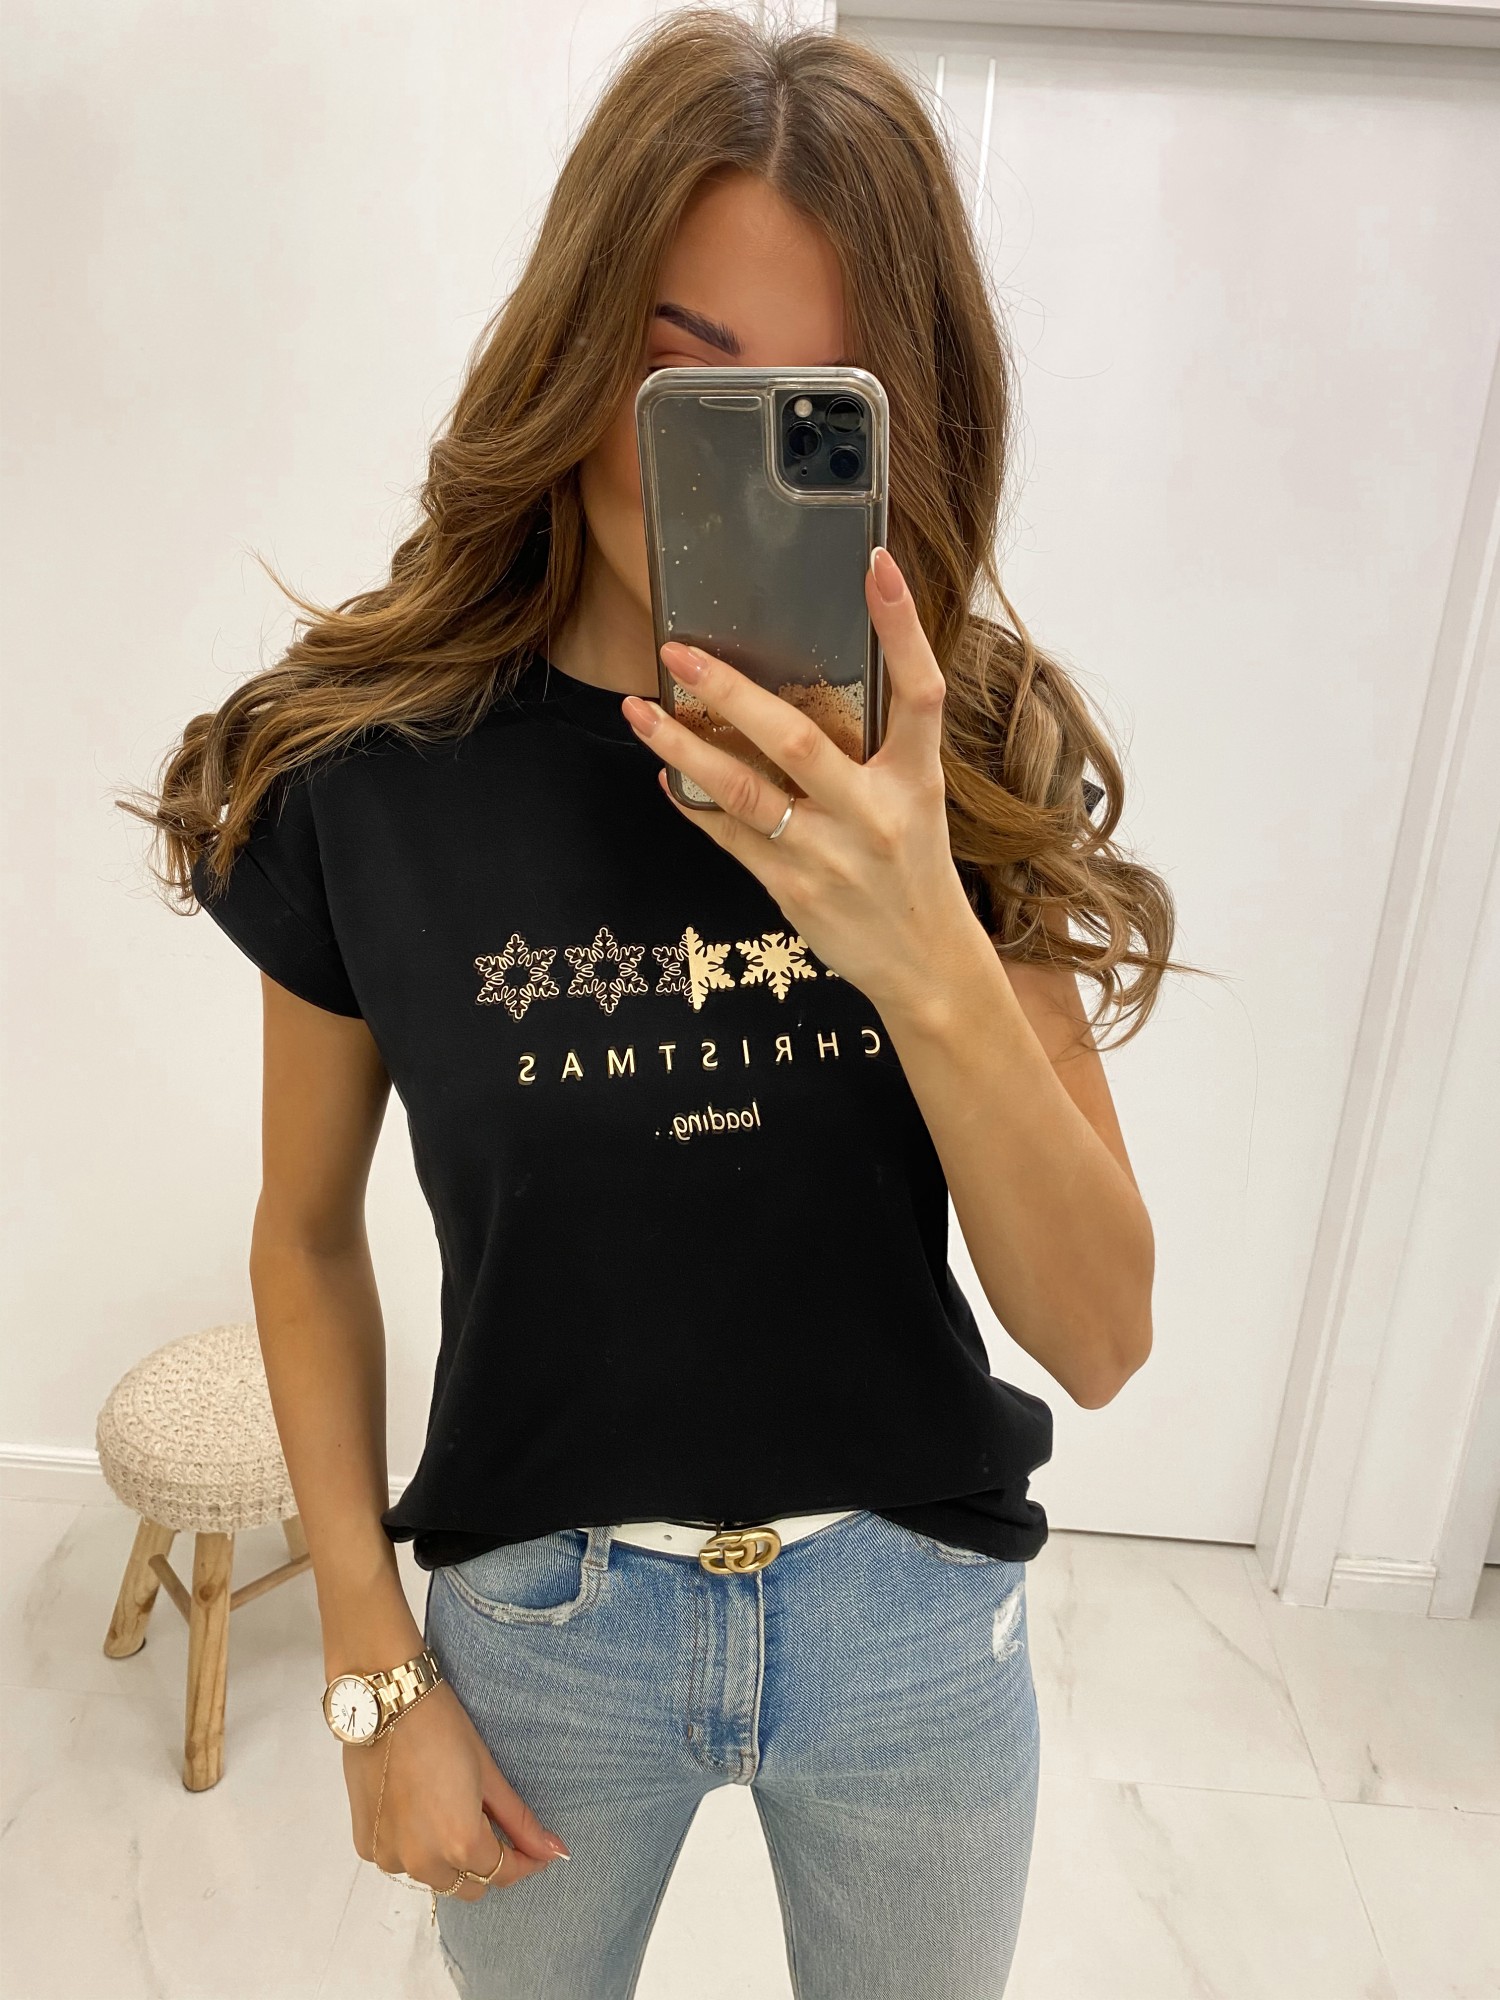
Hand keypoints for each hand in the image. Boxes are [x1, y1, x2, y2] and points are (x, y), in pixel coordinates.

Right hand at [345, 1680, 568, 1903]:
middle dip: (484, 1864)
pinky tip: (416, 1811)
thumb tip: (555, 1851)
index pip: (502, 1873)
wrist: (382, 1705)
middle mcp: (423, 1863)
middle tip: (488, 1824)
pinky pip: (400, 1861)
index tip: (536, 1852)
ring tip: (446, 1810)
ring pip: (432, 1877)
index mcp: (460, 1844)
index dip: (525, 1863)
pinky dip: (413, 1847)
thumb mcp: (487, 1773)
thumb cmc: (441, 1729)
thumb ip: (520, 1821)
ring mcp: (390, 1858)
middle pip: (467, 1885)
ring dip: (445, 1859)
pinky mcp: (365, 1846)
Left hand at [621, 547, 982, 1017]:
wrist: (925, 965)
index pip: (920, 691)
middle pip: (798, 739)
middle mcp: (874, 813)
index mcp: (917, 779)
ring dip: (683, 748)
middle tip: (679, 651)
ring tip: (640, 711)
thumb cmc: (914, 869)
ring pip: (743, 791)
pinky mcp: (792, 890)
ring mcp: (829, 854)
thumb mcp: (917, 800)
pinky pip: (729, 836)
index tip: (876, 563)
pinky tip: (668, 774)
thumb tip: (806, 685)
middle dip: (731, 691)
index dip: (902, 627)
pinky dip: (693, 801)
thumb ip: (876, 748)